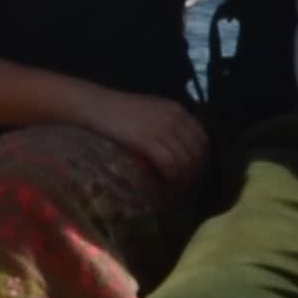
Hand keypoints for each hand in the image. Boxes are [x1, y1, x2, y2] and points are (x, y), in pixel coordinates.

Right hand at [81, 90, 208, 195]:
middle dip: (194, 173)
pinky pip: (170, 165)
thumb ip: (167, 124)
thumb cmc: (118, 110)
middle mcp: (175, 118)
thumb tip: (178, 148)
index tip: (193, 173)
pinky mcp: (149, 141)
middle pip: (197, 152)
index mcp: (178, 110)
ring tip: (174, 191)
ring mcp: (163, 129)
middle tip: (185, 187)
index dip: (201, 159)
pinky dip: (171, 180)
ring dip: (183, 180)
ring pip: (185, 161)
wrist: (95, 106)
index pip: (202, 138)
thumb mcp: (151, 111)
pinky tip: (165, 187)